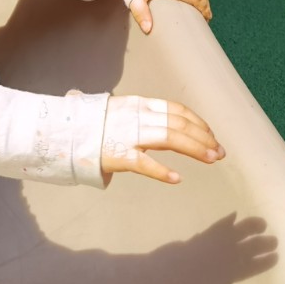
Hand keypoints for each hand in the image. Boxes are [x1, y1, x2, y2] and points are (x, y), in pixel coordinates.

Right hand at [101, 96, 225, 183]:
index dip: (198, 123)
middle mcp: (137, 116)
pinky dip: (162, 171)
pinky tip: (177, 179)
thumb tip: (161, 119)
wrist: (64, 132)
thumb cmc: (92, 124)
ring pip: (169, 138)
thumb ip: (140, 114)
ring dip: (195, 149)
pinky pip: (144, 163)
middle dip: (204, 138)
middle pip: (179, 124)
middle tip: (220, 152)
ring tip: (212, 159)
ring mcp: (127, 135)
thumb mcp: (119, 110)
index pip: (176, 110)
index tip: (212, 136)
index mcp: (139, 104)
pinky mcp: (118, 155)